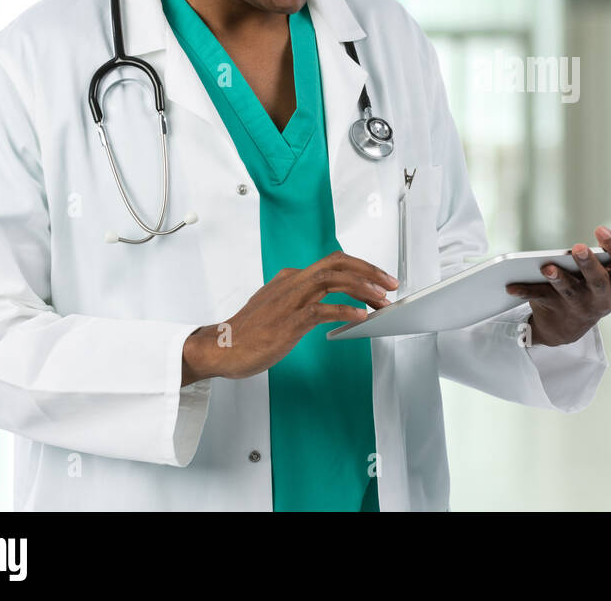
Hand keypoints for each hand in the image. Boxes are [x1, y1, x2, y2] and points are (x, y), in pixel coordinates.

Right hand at [182, 252, 398, 384]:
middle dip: (369, 270)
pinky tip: (361, 317)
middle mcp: (292, 282)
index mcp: (290, 278)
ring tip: (382, 299)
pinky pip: (323, 310)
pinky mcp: (289, 321)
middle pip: (338, 264)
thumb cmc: (246, 333)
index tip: (379, 279)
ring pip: (334, 280)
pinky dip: (346, 311)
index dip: (360, 267)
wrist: (220, 348)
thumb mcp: (275, 306)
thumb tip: (322, 300)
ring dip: (363, 287)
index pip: (333, 262)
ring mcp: (291, 300)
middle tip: (390, 283)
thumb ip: (297, 298)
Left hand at [504, 226, 610, 346]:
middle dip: (588, 264)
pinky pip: (540, 299)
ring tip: (547, 267)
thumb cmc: (591, 287)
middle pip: (598, 281)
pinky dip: (525, 291)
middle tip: (577, 247)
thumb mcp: (608, 274)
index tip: (601, 231)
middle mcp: (603, 298)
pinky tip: (511, 286)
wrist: (569, 327)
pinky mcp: (557, 312)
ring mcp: (580, 307)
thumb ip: (610, 254)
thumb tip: (605, 237)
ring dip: (559, 279)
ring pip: (570, 292)